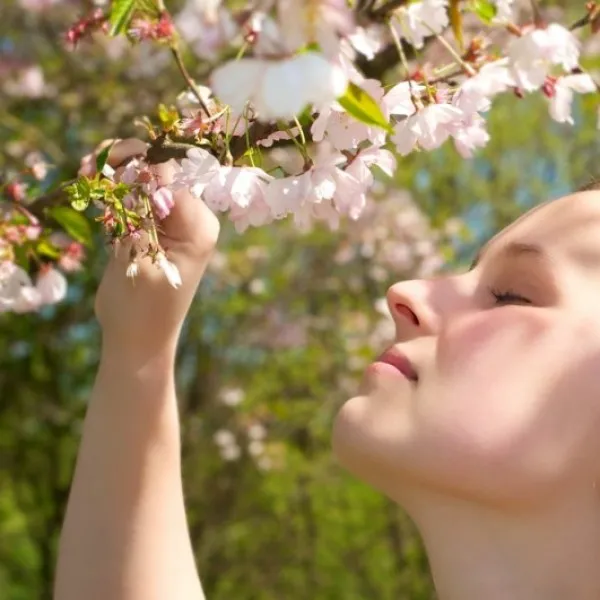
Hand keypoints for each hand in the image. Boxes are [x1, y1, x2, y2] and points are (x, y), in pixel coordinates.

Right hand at [86, 139, 219, 357]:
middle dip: (126, 165)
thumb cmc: (140, 309)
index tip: (103, 167)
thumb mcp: (135, 257)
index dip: (137, 165)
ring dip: (118, 174)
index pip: (170, 176)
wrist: (138, 341)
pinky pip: (140, 198)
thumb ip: (137, 213)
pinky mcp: (158, 228)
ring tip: (88, 173)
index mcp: (199, 226)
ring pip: (148, 182)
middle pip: (161, 173)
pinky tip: (95, 184)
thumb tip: (136, 168)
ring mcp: (176, 223)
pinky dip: (118, 191)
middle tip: (89, 169)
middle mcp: (194, 219)